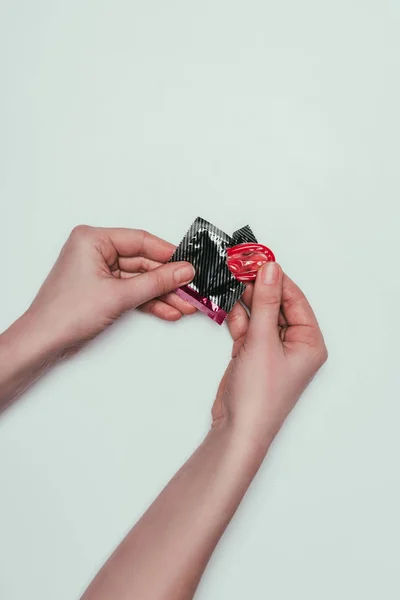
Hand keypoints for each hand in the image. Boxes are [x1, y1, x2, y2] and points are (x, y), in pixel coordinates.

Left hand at [27, 225, 194, 355]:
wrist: (44, 343)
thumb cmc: (65, 313)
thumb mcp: (119, 295)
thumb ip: (156, 282)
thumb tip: (183, 271)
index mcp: (93, 239)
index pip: (140, 240)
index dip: (168, 254)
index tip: (189, 265)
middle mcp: (95, 251)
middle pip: (143, 262)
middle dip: (168, 280)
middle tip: (192, 289)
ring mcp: (99, 271)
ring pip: (140, 279)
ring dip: (163, 294)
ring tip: (186, 304)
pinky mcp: (103, 290)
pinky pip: (132, 292)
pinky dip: (149, 302)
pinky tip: (169, 310)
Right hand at [212, 262, 327, 448]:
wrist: (237, 428)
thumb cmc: (260, 396)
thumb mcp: (263, 341)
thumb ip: (264, 302)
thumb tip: (270, 270)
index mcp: (309, 342)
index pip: (294, 299)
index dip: (276, 278)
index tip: (257, 259)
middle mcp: (294, 344)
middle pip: (276, 304)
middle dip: (257, 287)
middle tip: (238, 267)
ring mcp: (272, 349)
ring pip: (259, 314)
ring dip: (244, 300)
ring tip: (228, 280)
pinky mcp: (252, 354)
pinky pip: (247, 326)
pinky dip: (236, 317)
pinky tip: (225, 303)